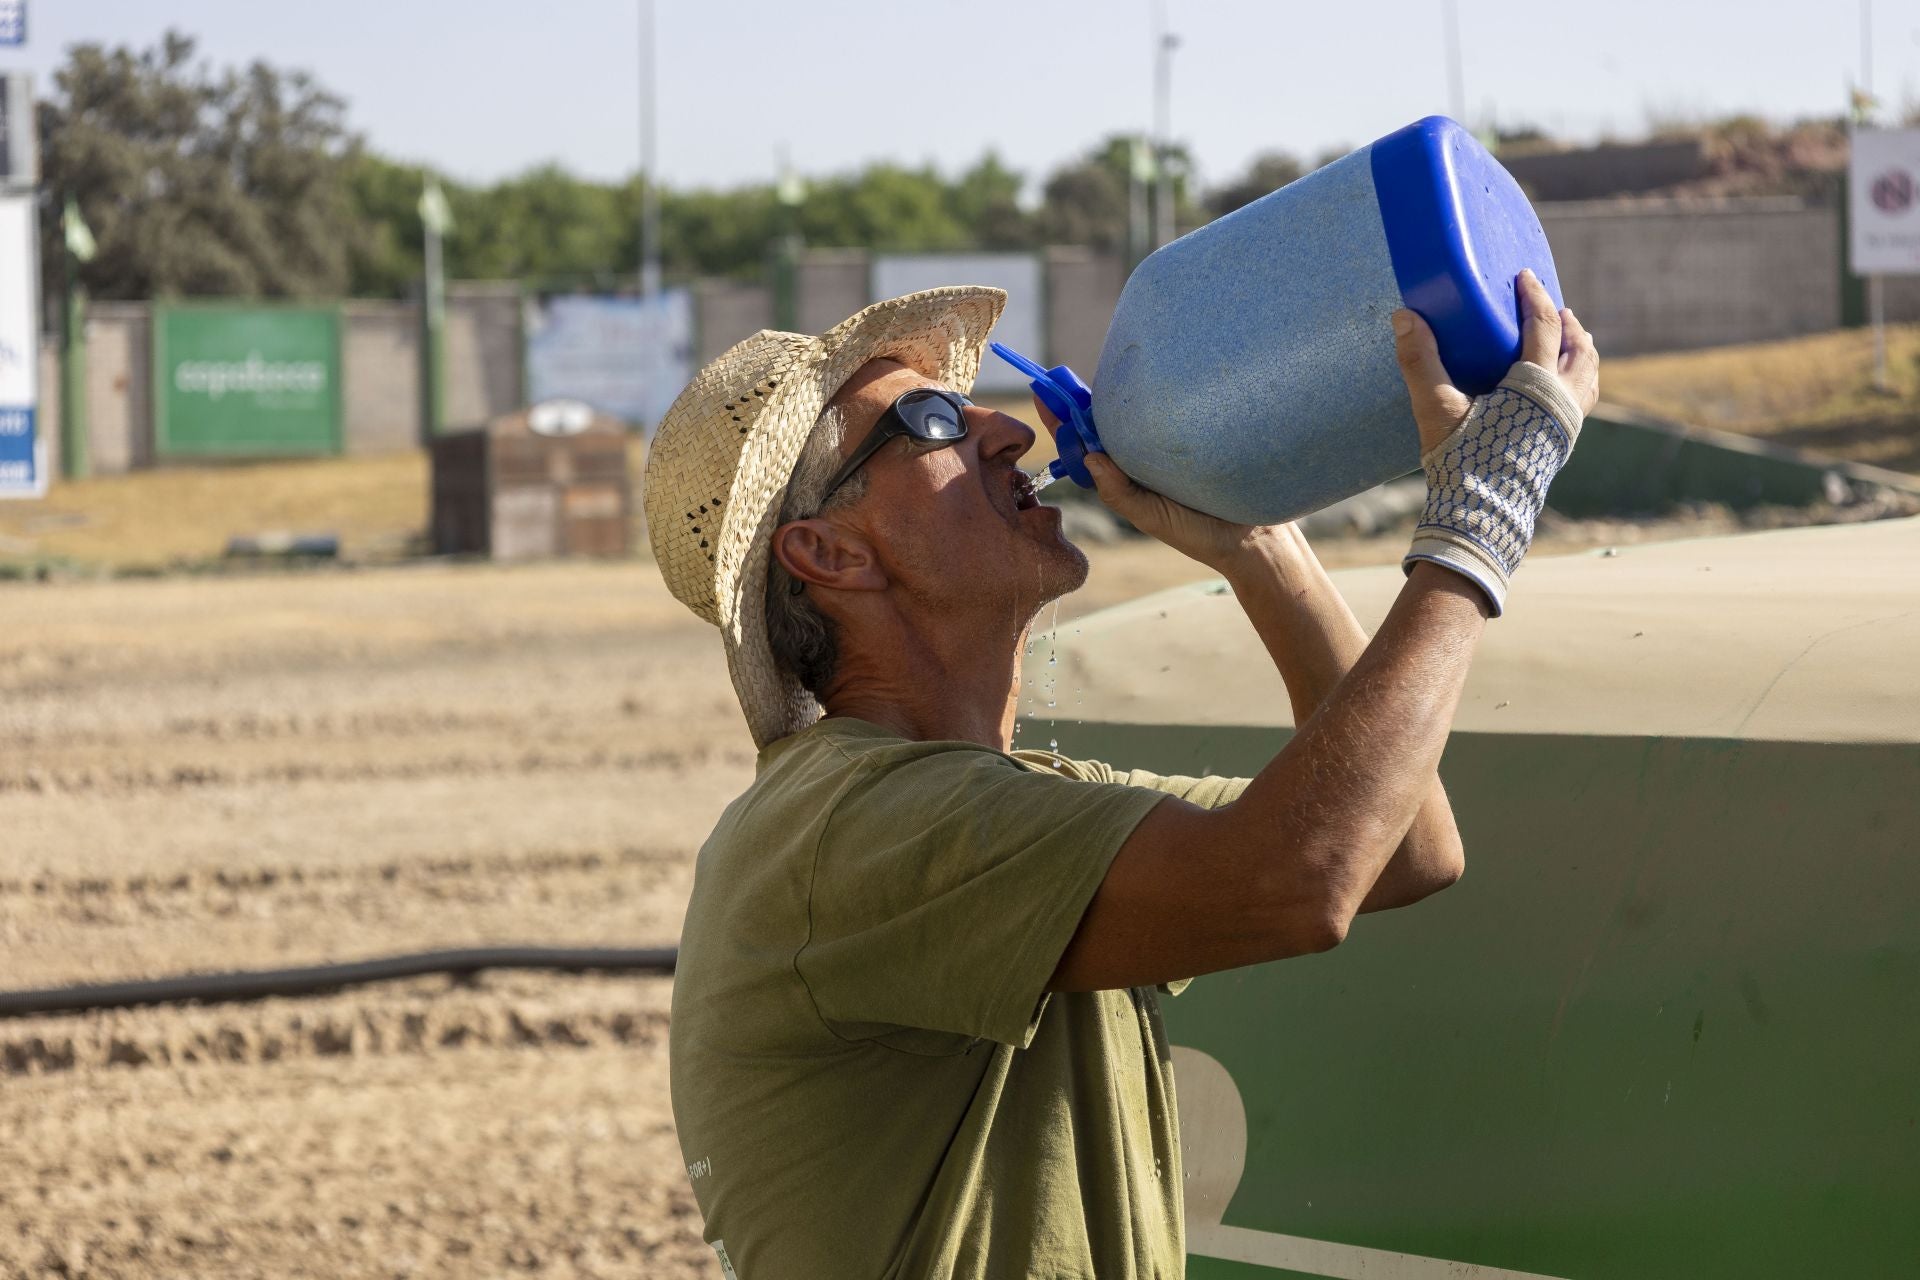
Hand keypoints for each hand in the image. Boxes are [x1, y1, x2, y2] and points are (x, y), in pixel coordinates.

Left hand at [1030, 391, 1291, 573]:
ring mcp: (1165, 445)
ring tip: (1087, 373)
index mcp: (1123, 478)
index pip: (1085, 445)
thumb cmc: (1199, 532)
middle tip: (1057, 376)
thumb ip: (1120, 492)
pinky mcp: (1192, 435)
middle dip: (1079, 401)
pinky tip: (1143, 378)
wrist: (1253, 536)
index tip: (1042, 395)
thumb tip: (1089, 455)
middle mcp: (1140, 458)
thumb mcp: (1150, 516)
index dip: (1063, 421)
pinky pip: (1165, 411)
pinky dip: (1151, 396)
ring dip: (1111, 395)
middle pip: (1103, 422)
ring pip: (1131, 414)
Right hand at [1391, 269, 1599, 455]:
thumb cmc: (1460, 459)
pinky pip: (1583, 400)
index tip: (1525, 277)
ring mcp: (1567, 424)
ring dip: (1579, 351)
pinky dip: (1578, 379)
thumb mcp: (1436, 407)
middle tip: (1553, 308)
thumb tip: (1404, 316)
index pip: (1543, 326)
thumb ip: (1420, 360)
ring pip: (1588, 376)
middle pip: (1579, 349)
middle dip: (1567, 324)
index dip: (1535, 297)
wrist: (1482, 514)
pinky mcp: (1562, 444)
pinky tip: (1558, 386)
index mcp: (1537, 385)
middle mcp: (1562, 400)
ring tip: (1565, 340)